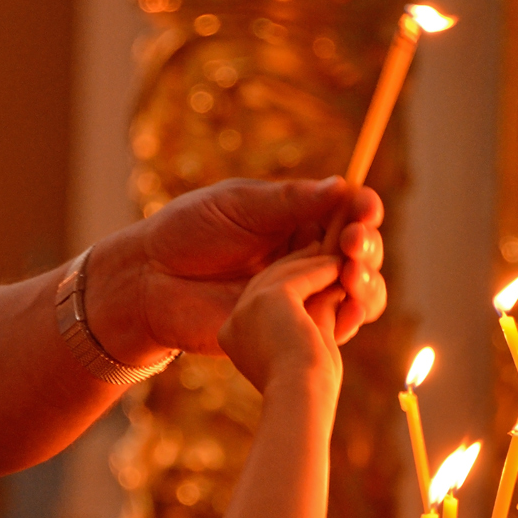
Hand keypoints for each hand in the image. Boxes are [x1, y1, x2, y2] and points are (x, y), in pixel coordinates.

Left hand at [85, 177, 384, 364]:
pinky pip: (331, 327)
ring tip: (352, 275)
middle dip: (366, 246)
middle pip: (360, 253)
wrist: (150, 282)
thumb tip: (343, 186)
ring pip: (356, 292)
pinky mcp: (291, 330)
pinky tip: (345, 307)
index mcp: (298, 219)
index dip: (363, 210)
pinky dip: (346, 317)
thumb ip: (289, 202)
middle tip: (354, 243)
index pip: (346, 213)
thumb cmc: (187, 232)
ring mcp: (302, 295)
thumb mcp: (238, 206)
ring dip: (366, 283)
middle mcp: (308, 256)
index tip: (365, 207)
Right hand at [217, 243, 343, 395]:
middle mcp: (234, 322)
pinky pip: (298, 277)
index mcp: (233, 338)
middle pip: (267, 282)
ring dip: (312, 264)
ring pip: (282, 275)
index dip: (286, 285)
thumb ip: (315, 315)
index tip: (310, 276)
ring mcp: (247, 308)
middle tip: (320, 252)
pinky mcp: (268, 299)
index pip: (261, 301)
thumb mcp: (308, 344)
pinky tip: (340, 266)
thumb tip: (334, 288)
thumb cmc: (309, 386)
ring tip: (337, 257)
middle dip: (296, 266)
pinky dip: (321, 270)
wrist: (302, 397)